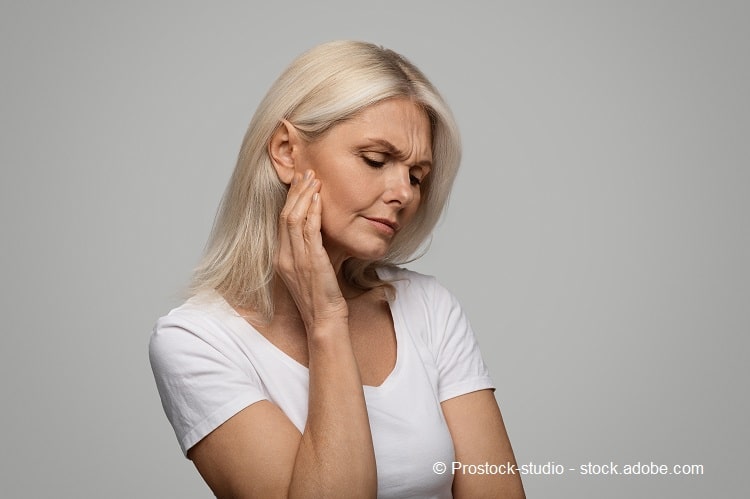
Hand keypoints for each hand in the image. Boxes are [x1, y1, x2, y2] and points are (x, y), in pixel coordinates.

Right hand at [275, 170, 347, 329]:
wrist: (324, 320)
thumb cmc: (323, 296)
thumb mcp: (314, 267)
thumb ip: (314, 247)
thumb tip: (323, 227)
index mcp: (281, 258)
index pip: (282, 221)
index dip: (290, 199)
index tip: (299, 182)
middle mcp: (284, 256)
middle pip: (285, 215)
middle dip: (295, 191)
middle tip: (306, 172)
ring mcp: (295, 259)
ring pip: (294, 219)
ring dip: (304, 196)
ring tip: (313, 178)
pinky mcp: (311, 262)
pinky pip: (308, 231)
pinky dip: (312, 211)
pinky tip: (318, 197)